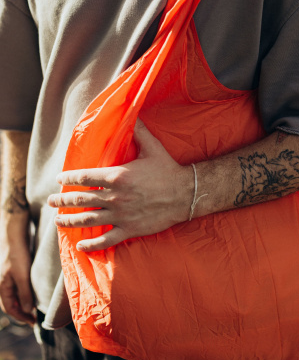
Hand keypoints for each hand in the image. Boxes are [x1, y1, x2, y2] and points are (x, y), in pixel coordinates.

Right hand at [0, 225, 34, 325]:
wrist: (13, 232)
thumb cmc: (17, 253)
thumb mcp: (22, 274)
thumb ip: (24, 293)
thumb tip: (27, 310)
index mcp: (1, 286)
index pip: (10, 308)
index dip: (22, 317)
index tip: (33, 322)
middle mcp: (1, 282)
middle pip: (10, 303)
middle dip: (21, 312)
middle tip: (33, 318)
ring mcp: (5, 275)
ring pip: (12, 294)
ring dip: (21, 303)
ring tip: (32, 307)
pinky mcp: (12, 268)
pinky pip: (15, 285)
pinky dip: (21, 292)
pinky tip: (29, 291)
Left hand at [48, 119, 192, 251]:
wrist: (185, 194)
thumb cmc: (167, 170)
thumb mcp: (152, 147)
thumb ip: (139, 131)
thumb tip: (133, 113)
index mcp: (117, 176)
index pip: (84, 177)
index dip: (69, 178)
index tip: (61, 180)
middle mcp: (114, 196)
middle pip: (80, 200)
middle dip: (62, 201)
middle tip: (51, 201)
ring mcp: (121, 214)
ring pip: (88, 220)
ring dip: (70, 221)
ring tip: (59, 220)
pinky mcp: (129, 229)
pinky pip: (106, 240)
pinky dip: (91, 245)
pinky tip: (80, 246)